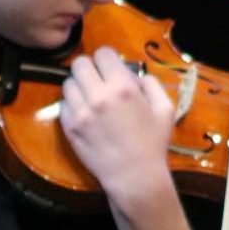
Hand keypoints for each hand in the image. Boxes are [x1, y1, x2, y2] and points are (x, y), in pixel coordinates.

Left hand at [58, 46, 173, 208]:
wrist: (133, 176)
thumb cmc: (153, 143)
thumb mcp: (165, 108)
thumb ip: (151, 83)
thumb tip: (133, 73)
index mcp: (122, 87)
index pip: (103, 53)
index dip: (108, 59)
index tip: (111, 69)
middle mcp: (98, 95)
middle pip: (80, 63)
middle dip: (90, 69)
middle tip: (98, 80)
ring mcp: (80, 112)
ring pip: (68, 83)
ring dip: (79, 86)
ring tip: (90, 98)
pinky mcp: (69, 126)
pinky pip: (63, 104)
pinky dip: (72, 105)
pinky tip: (84, 113)